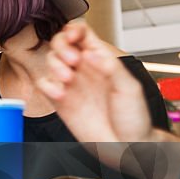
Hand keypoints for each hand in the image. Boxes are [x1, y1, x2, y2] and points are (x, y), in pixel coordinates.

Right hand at [37, 23, 153, 141]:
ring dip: (55, 66)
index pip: (83, 35)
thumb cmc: (134, 119)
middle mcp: (84, 70)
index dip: (74, 30)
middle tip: (72, 60)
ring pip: (51, 62)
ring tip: (67, 78)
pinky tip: (60, 94)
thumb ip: (111, 68)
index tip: (73, 36)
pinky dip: (47, 86)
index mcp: (102, 61)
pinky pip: (45, 86)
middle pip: (62, 44)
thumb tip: (91, 53)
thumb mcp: (129, 88)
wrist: (127, 147)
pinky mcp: (61, 102)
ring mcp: (71, 85)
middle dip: (62, 47)